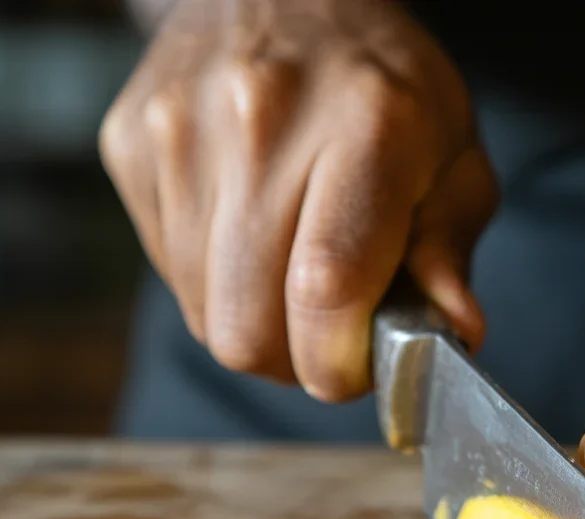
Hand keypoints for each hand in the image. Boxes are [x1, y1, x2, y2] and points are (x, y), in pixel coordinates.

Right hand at [100, 0, 496, 399]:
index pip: (327, 289)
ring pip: (203, 313)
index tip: (357, 366)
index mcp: (367, 124)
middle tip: (329, 333)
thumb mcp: (454, 155)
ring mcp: (181, 130)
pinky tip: (249, 235)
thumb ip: (451, 248)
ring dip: (255, 324)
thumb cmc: (386, 86)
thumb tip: (455, 334)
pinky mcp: (130, 144)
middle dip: (295, 360)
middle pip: (247, 327)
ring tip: (293, 275)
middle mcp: (262, 121)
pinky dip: (214, 281)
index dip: (339, 362)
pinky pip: (169, 271)